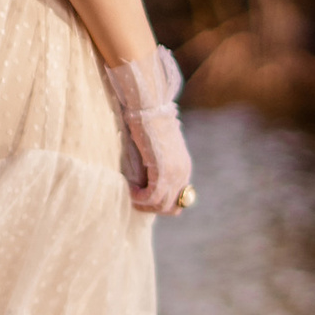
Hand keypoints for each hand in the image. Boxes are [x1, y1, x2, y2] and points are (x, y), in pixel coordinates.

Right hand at [103, 47, 193, 214]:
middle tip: (135, 200)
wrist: (150, 107)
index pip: (178, 200)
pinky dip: (139, 198)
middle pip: (171, 207)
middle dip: (152, 208)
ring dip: (144, 204)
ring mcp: (175, 174)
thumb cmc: (149, 121)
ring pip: (161, 205)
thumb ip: (159, 161)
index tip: (142, 197)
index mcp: (184, 167)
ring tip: (131, 194)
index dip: (159, 203)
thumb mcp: (159, 145)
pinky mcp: (163, 172)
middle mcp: (183, 173)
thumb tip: (147, 174)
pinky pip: (152, 197)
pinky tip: (130, 190)